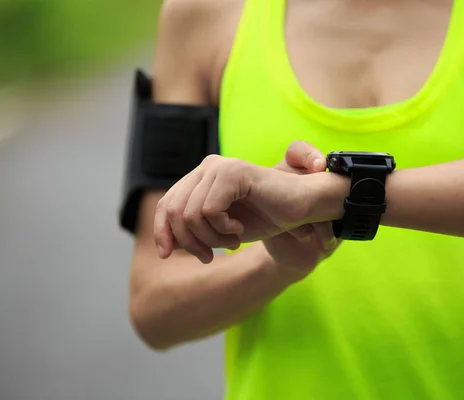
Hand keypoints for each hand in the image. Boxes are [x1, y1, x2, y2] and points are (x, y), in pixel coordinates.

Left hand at [154, 141, 332, 262]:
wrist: (301, 208)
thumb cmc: (265, 218)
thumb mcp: (221, 231)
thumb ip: (194, 233)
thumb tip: (165, 247)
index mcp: (202, 177)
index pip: (166, 204)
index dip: (161, 231)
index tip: (168, 255)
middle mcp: (207, 167)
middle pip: (174, 210)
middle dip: (189, 241)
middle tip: (210, 256)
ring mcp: (219, 167)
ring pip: (190, 214)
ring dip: (211, 238)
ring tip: (232, 241)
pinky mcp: (233, 172)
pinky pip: (209, 210)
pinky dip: (222, 229)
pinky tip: (239, 230)